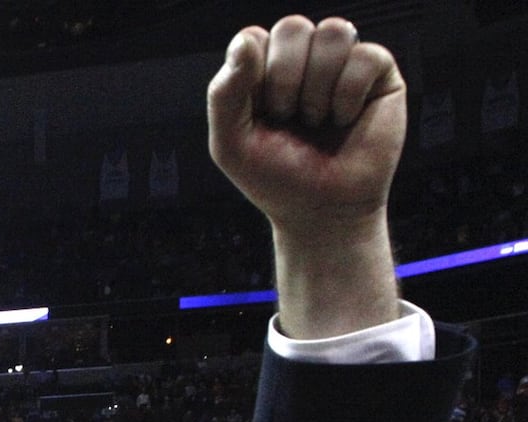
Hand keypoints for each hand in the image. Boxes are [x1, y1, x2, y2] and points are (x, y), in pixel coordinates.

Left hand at [208, 17, 402, 235]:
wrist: (320, 211)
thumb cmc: (276, 179)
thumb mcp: (230, 145)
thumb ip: (224, 94)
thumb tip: (246, 42)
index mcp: (263, 71)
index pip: (253, 38)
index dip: (254, 75)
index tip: (259, 113)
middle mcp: (303, 60)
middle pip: (292, 27)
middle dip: (285, 80)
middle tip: (288, 118)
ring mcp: (341, 63)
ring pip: (332, 33)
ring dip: (317, 88)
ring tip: (316, 120)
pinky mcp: (378, 73)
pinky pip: (365, 55)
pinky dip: (347, 95)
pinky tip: (344, 120)